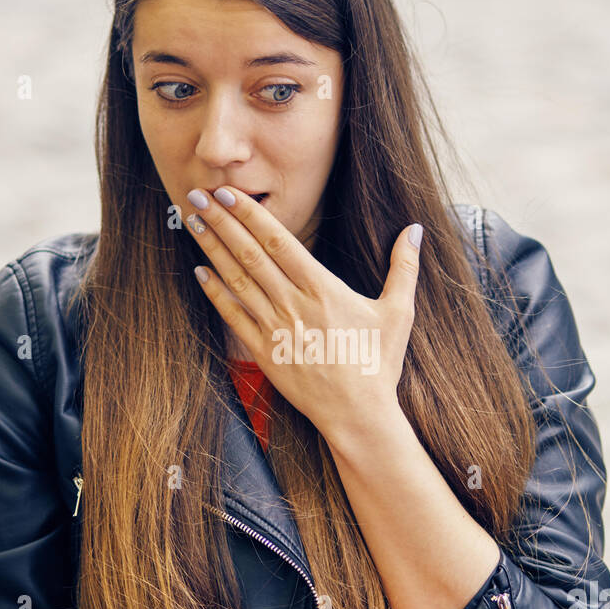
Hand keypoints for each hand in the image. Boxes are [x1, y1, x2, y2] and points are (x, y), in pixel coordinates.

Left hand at [183, 187, 422, 441]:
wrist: (359, 415)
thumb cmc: (378, 364)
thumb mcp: (398, 312)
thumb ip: (404, 267)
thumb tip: (416, 230)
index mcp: (323, 289)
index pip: (279, 241)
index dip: (251, 214)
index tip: (229, 193)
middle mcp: (294, 305)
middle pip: (251, 254)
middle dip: (222, 222)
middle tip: (198, 195)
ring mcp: (275, 329)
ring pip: (237, 280)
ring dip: (213, 249)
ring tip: (194, 223)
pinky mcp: (263, 353)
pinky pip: (233, 317)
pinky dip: (215, 293)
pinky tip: (199, 272)